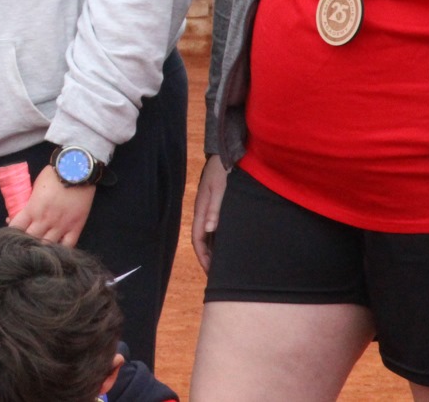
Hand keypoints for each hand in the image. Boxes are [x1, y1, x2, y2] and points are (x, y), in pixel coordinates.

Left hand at [8, 165, 94, 245]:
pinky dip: (61, 251)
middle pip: (30, 240)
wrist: (76, 170)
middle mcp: (45, 221)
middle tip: (23, 245)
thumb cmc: (53, 175)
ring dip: (41, 249)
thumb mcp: (35, 187)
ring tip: (37, 252)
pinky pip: (67, 246)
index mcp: (32, 209)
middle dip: (25, 244)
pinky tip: (56, 252)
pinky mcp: (75, 228)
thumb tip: (23, 213)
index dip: (12, 233)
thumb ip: (30, 202)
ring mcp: (61, 226)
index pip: (16, 227)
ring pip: (47, 246)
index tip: (11, 236)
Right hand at [191, 155, 227, 272]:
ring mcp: (210, 207)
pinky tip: (230, 244)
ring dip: (214, 249)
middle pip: (202, 239)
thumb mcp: (221, 188)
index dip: (203, 257)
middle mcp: (204, 210)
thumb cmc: (224, 170)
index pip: (198, 238)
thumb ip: (215, 208)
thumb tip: (208, 230)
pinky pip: (216, 226)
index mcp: (202, 208)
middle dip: (208, 257)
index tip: (212, 273)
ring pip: (209, 234)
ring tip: (225, 264)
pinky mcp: (218, 204)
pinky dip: (220, 238)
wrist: (228, 152)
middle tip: (219, 275)